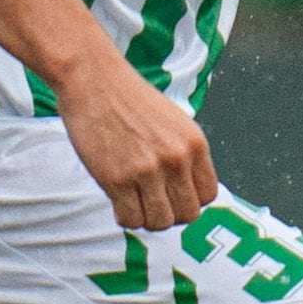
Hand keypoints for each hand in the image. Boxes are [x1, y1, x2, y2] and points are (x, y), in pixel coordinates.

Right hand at [55, 56, 214, 233]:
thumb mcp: (174, 122)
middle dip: (170, 213)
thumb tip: (186, 191)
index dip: (190, 200)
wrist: (94, 80)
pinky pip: (130, 220)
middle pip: (187, 214)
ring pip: (160, 222)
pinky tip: (118, 201)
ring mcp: (147, 171)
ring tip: (135, 201)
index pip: (208, 195)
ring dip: (147, 218)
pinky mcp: (117, 180)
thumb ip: (185, 154)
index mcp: (195, 144)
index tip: (174, 195)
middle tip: (153, 202)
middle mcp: (176, 160)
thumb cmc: (130, 99)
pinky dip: (125, 217)